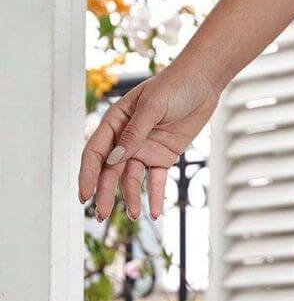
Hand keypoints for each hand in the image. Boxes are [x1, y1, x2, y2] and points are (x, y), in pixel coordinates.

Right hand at [79, 61, 221, 221]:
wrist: (202, 84)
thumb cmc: (174, 87)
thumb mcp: (152, 107)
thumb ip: (134, 134)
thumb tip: (115, 160)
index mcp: (115, 122)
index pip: (95, 152)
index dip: (88, 174)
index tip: (84, 196)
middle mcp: (126, 138)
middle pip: (111, 170)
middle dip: (105, 193)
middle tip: (102, 216)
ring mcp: (144, 149)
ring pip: (132, 178)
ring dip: (131, 197)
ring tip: (133, 216)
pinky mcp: (163, 156)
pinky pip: (156, 180)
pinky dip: (156, 196)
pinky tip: (155, 213)